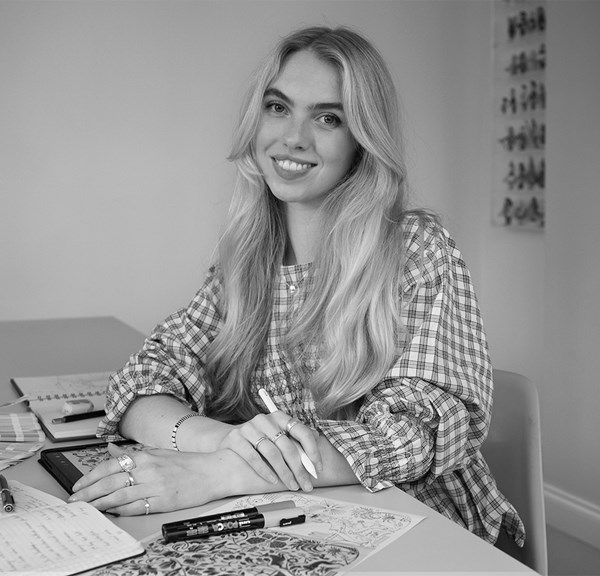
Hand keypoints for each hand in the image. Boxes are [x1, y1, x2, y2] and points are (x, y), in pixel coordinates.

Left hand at [68, 443, 221, 515]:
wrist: (214, 470)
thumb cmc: (188, 463)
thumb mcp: (159, 452)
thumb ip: (133, 453)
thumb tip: (111, 450)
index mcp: (146, 455)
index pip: (110, 465)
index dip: (90, 476)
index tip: (78, 485)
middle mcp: (148, 469)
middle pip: (109, 481)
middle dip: (88, 492)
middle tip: (74, 501)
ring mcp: (155, 486)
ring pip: (119, 496)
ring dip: (99, 503)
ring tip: (86, 509)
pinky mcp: (163, 501)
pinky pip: (136, 507)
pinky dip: (120, 510)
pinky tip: (110, 512)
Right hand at [218, 412, 321, 491]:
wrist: (228, 439)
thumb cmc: (258, 439)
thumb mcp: (277, 434)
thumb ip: (294, 437)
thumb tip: (317, 437)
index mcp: (279, 417)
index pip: (301, 431)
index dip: (312, 450)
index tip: (318, 468)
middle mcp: (265, 420)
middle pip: (287, 446)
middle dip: (299, 468)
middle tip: (306, 484)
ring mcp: (249, 428)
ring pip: (272, 453)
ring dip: (284, 472)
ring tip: (291, 485)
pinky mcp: (236, 438)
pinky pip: (253, 457)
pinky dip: (265, 471)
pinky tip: (273, 481)